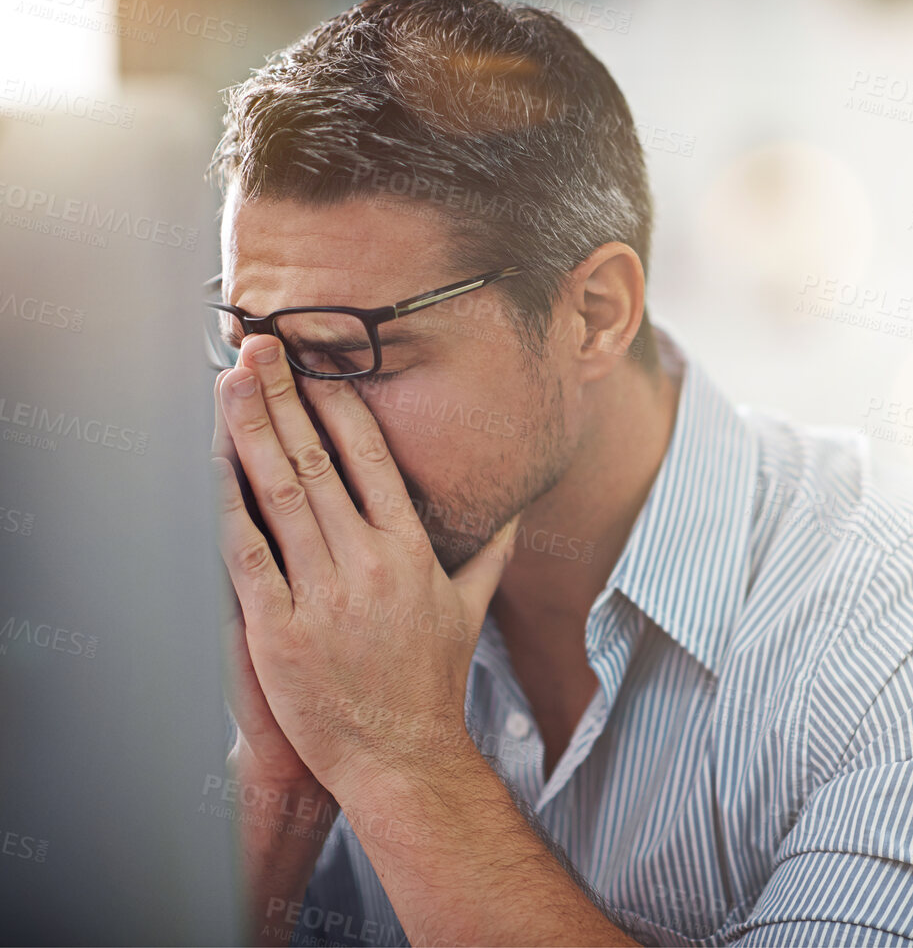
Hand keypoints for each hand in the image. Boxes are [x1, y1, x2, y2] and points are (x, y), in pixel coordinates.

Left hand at [213, 334, 519, 800]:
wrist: (402, 756)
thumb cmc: (431, 684)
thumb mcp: (469, 612)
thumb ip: (488, 556)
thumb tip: (514, 515)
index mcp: (411, 551)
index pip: (373, 458)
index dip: (340, 404)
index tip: (318, 363)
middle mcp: (369, 563)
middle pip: (318, 461)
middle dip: (286, 397)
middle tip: (261, 346)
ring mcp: (323, 594)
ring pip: (279, 494)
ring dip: (250, 431)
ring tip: (229, 380)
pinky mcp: (280, 628)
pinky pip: (246, 554)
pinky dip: (224, 504)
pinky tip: (208, 464)